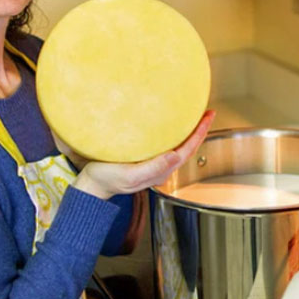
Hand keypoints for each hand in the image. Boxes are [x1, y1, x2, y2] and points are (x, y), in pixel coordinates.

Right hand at [71, 110, 215, 199]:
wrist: (91, 186)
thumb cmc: (105, 180)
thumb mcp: (128, 175)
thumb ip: (152, 168)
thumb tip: (174, 156)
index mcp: (160, 172)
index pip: (187, 151)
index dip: (199, 133)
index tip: (207, 117)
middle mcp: (161, 169)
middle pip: (187, 148)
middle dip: (199, 130)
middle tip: (206, 112)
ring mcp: (153, 165)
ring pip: (178, 146)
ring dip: (188, 131)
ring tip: (194, 116)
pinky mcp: (145, 160)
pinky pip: (166, 145)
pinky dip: (175, 133)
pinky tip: (171, 125)